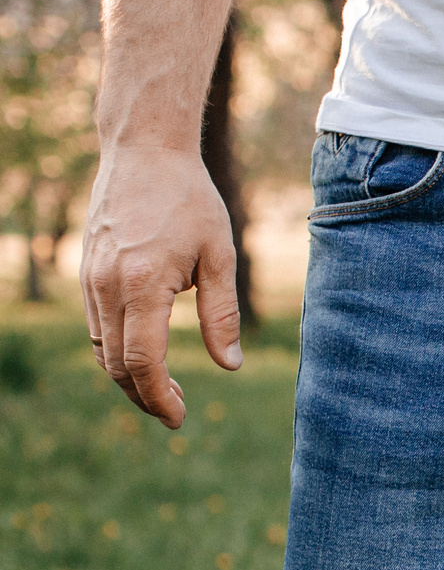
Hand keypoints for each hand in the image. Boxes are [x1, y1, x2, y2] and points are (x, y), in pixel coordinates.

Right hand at [81, 143, 243, 428]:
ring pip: (101, 347)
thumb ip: (222, 314)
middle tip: (175, 413)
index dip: (159, 398)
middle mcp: (106, 285)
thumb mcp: (219, 257)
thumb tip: (230, 366)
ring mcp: (91, 277)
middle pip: (116, 364)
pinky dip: (116, 349)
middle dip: (144, 396)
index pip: (141, 362)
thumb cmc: (189, 200)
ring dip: (129, 376)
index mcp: (141, 285)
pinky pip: (97, 324)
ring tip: (164, 389)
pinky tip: (143, 355)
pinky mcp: (87, 270)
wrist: (143, 151)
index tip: (179, 418)